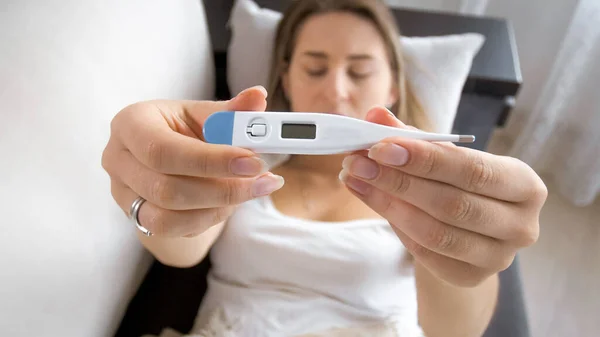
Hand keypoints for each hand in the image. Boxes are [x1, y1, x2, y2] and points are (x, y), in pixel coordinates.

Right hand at [101, 86, 283, 236]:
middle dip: (222, 189)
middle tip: (263, 182)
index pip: (164, 149)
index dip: (211, 160)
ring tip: (249, 191)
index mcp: (131, 123)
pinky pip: (172, 230)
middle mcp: (117, 159)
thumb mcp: (205, 115)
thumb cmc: (185, 130)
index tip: (253, 162)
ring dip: (217, 208)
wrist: (169, 158)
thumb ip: (231, 111)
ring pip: (167, 216)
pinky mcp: (135, 217)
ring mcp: (122, 192)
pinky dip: (207, 219)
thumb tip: (258, 97)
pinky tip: (229, 204)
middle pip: (166, 188)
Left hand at [339, 107, 547, 286]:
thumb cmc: (461, 186)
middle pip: (452, 204)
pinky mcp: (471, 278)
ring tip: (356, 179)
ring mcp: (498, 258)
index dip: (426, 159)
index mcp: (525, 185)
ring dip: (387, 203)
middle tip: (358, 162)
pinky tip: (372, 200)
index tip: (381, 146)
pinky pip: (425, 252)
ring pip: (435, 232)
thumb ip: (414, 137)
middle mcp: (521, 226)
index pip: (473, 170)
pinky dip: (395, 224)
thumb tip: (376, 116)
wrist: (472, 234)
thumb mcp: (446, 159)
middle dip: (398, 181)